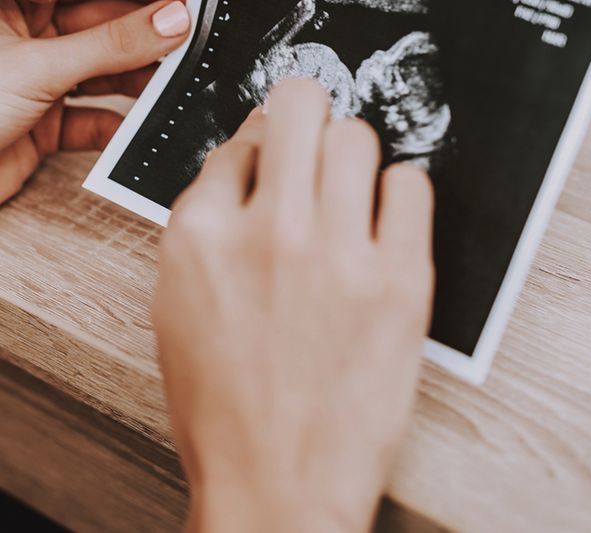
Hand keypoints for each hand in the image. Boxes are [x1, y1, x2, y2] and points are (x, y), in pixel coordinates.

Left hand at [0, 0, 191, 242]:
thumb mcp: (34, 67)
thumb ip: (110, 45)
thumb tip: (173, 19)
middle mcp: (25, 30)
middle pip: (104, 18)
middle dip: (149, 26)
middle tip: (199, 34)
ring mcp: (34, 78)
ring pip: (104, 66)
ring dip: (140, 72)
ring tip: (184, 74)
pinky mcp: (41, 125)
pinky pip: (96, 114)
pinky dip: (121, 118)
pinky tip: (148, 120)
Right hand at [153, 78, 433, 532]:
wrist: (276, 484)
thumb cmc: (224, 408)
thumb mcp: (179, 306)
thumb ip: (207, 229)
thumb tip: (247, 164)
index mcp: (199, 235)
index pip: (238, 140)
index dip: (258, 146)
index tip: (273, 157)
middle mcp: (266, 230)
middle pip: (299, 107)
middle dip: (305, 113)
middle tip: (315, 135)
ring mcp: (336, 253)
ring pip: (357, 136)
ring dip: (352, 153)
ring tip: (351, 188)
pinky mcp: (400, 282)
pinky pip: (411, 186)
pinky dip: (400, 193)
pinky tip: (385, 221)